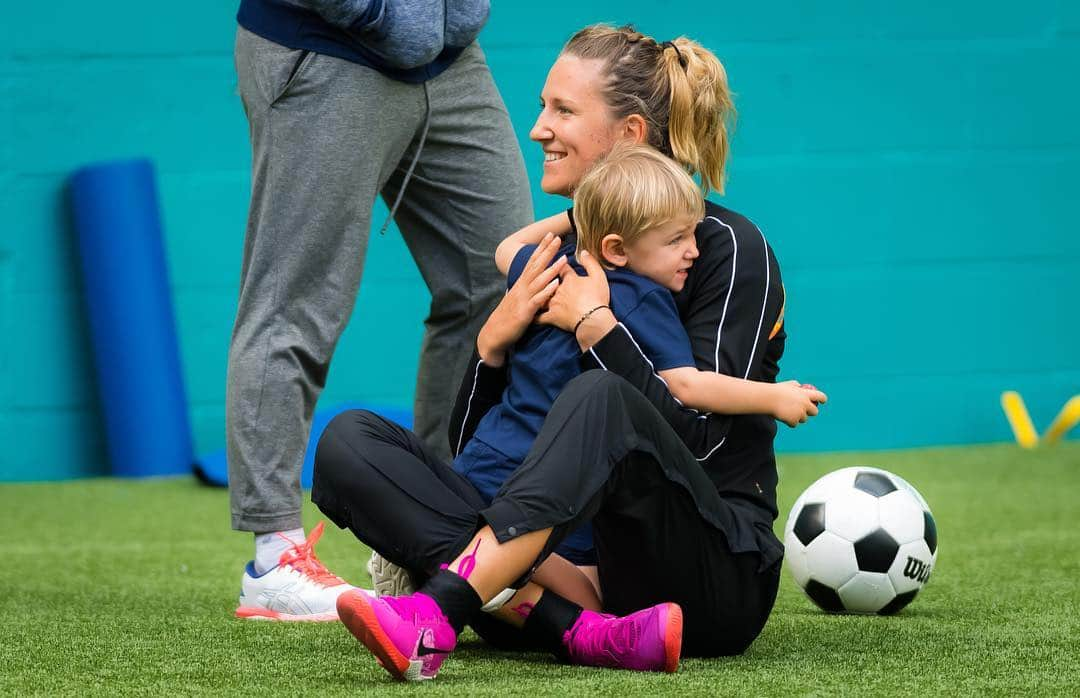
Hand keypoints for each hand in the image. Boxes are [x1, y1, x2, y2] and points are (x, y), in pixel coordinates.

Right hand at [477, 233, 566, 366]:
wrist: (494, 334)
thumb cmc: (507, 317)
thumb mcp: (517, 299)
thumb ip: (525, 289)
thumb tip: (533, 281)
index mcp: (520, 284)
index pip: (532, 262)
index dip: (541, 248)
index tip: (550, 236)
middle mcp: (521, 288)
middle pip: (536, 266)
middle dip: (547, 251)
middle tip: (558, 238)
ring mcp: (523, 299)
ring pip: (539, 280)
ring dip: (552, 269)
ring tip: (564, 259)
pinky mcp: (525, 312)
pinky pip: (538, 300)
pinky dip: (547, 291)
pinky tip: (556, 284)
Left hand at [537, 250, 613, 347]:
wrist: (593, 320)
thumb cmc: (597, 299)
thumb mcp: (598, 277)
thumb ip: (590, 263)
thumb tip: (583, 252)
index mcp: (569, 279)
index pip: (561, 268)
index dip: (560, 265)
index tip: (559, 263)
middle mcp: (558, 289)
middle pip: (548, 281)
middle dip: (545, 279)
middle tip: (543, 278)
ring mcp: (553, 303)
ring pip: (541, 297)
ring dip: (537, 296)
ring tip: (534, 295)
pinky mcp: (552, 317)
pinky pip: (539, 317)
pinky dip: (535, 317)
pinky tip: (531, 316)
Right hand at [772, 380, 827, 426]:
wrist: (767, 399)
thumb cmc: (776, 391)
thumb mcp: (787, 385)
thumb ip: (796, 386)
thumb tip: (800, 387)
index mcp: (805, 394)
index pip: (820, 396)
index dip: (822, 399)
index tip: (822, 401)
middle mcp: (805, 404)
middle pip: (815, 411)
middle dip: (810, 411)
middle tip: (804, 411)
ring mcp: (800, 413)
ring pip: (804, 419)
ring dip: (798, 417)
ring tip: (787, 412)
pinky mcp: (794, 420)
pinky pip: (794, 424)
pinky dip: (790, 422)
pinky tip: (783, 416)